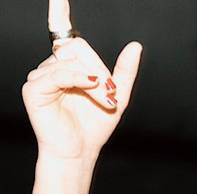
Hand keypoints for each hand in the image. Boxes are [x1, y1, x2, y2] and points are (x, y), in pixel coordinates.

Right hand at [25, 2, 140, 160]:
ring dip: (94, 83)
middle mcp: (53, 67)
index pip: (63, 34)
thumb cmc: (95, 125)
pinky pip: (57, 73)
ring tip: (102, 102)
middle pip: (78, 49)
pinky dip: (77, 79)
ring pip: (71, 62)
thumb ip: (125, 70)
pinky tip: (89, 86)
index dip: (58, 13)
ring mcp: (41, 77)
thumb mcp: (118, 95)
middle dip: (100, 72)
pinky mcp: (34, 89)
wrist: (81, 150)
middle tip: (110, 96)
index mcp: (70, 66)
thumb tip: (135, 45)